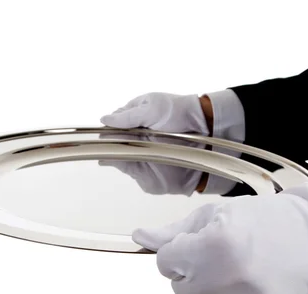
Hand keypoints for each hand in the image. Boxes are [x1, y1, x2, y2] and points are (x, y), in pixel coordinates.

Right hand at [98, 92, 212, 194]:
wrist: (204, 132)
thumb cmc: (178, 112)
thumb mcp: (152, 107)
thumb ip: (127, 116)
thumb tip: (103, 120)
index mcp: (133, 118)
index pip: (112, 126)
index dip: (108, 130)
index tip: (106, 133)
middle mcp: (134, 137)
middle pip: (113, 143)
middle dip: (110, 145)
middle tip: (110, 145)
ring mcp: (140, 154)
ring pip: (119, 157)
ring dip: (117, 156)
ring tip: (116, 153)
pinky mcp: (146, 171)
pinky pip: (131, 171)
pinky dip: (128, 168)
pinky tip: (127, 163)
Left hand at [132, 183, 307, 293]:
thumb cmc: (266, 218)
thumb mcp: (215, 214)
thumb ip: (173, 231)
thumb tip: (140, 237)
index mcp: (211, 246)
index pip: (164, 263)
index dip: (178, 250)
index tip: (195, 243)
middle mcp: (227, 278)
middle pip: (181, 288)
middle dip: (193, 271)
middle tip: (220, 253)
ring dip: (217, 286)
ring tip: (244, 264)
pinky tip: (257, 280)